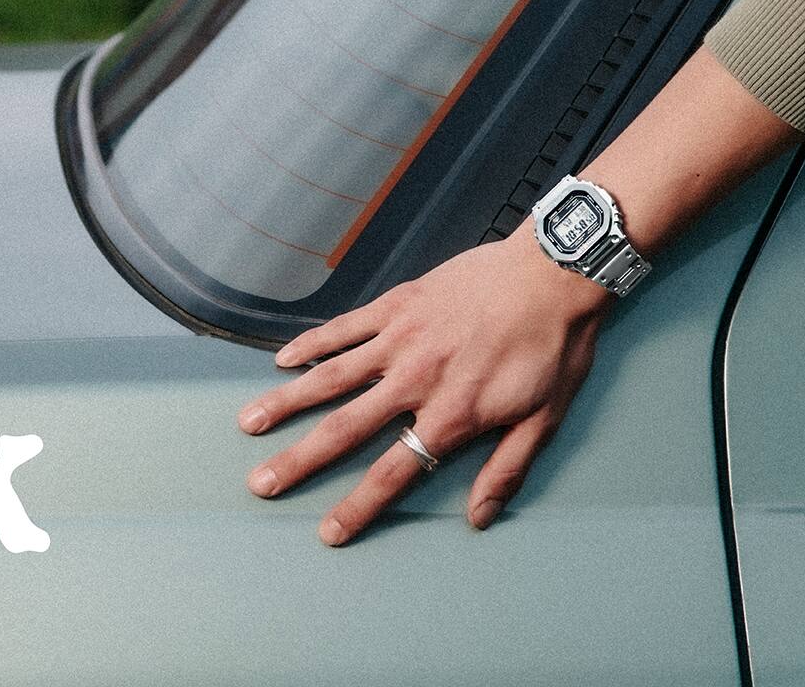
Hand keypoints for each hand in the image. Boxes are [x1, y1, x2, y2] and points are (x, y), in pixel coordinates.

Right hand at [236, 235, 613, 545]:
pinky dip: (313, 344)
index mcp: (451, 413)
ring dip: (287, 402)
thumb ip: (507, 468)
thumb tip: (480, 517)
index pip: (394, 471)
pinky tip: (283, 360)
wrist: (554, 271)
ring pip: (332, 376)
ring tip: (249, 424)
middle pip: (345, 428)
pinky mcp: (399, 305)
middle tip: (261, 483)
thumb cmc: (554, 346)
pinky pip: (345, 328)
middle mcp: (415, 380)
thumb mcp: (545, 417)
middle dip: (299, 460)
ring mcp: (402, 339)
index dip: (359, 506)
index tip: (328, 532)